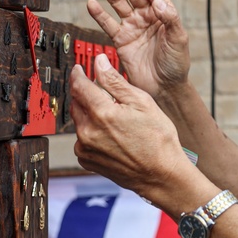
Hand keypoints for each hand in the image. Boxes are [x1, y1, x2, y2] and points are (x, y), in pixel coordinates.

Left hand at [70, 54, 187, 202]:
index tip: (80, 69)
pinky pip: (82, 140)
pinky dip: (92, 132)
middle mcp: (87, 131)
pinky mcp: (87, 161)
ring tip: (112, 117)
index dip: (78, 74)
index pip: (79, 85)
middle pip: (76, 103)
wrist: (161, 174)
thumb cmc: (158, 140)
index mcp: (101, 113)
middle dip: (85, 94)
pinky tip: (111, 135)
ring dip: (89, 114)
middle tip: (100, 92)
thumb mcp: (143, 103)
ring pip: (79, 122)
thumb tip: (99, 63)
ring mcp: (85, 148)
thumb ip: (116, 81)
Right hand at [87, 0, 188, 97]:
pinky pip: (108, 24)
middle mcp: (147, 17)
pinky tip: (92, 3)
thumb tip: (159, 2)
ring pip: (119, 5)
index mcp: (164, 14)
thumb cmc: (176, 64)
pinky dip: (99, 14)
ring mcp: (133, 27)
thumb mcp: (179, 40)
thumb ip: (171, 19)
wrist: (164, 87)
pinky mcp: (121, 40)